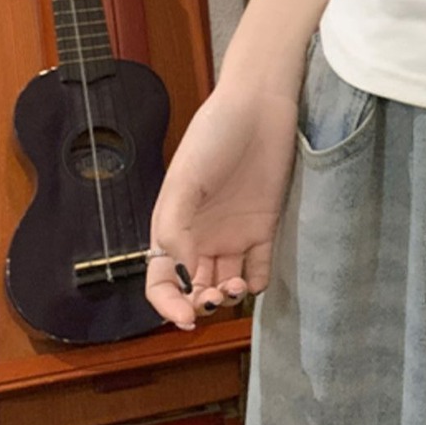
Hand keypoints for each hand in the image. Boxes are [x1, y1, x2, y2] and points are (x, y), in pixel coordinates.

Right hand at [145, 81, 298, 328]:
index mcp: (172, 227)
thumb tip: (184, 274)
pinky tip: (255, 278)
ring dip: (229, 296)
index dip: (167, 305)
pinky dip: (258, 283)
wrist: (259, 108)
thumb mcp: (184, 181)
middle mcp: (200, 236)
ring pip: (227, 283)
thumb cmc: (213, 136)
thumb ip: (176, 230)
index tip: (184, 316)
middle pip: (194, 288)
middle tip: (213, 299)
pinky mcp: (264, 227)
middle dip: (200, 304)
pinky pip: (261, 268)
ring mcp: (233, 234)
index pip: (161, 281)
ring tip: (235, 285)